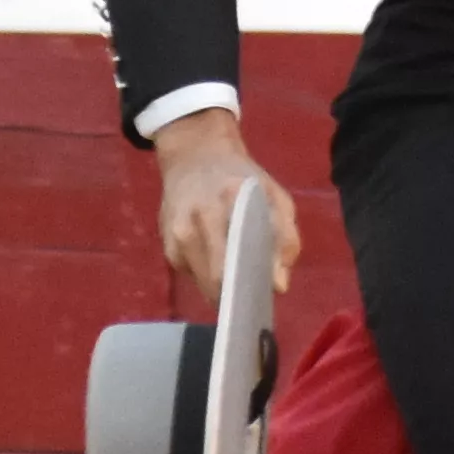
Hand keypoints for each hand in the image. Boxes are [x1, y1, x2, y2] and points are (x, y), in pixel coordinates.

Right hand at [149, 103, 299, 295]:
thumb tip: (279, 285)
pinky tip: (219, 260)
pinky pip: (195, 278)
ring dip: (225, 291)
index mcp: (228, 200)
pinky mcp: (168, 250)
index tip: (267, 294)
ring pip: (205, 286)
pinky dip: (211, 278)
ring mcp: (176, 236)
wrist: (195, 158)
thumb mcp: (275, 197)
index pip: (238, 260)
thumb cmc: (242, 181)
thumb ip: (285, 238)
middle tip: (257, 293)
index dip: (253, 285)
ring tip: (241, 278)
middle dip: (240, 295)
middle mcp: (196, 219)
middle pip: (217, 280)